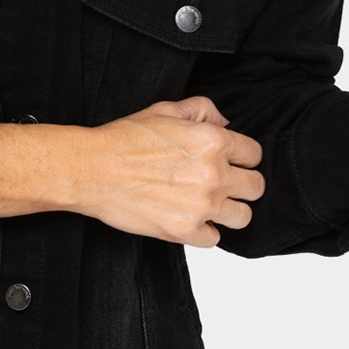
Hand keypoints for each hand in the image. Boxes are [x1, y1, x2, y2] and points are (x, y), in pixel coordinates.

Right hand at [76, 96, 264, 247]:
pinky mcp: (184, 231)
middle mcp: (214, 174)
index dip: (242, 158)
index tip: (231, 163)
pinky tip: (190, 219)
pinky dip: (204, 232)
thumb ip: (203, 110)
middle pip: (256, 187)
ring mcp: (201, 205)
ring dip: (229, 211)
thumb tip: (226, 122)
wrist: (92, 169)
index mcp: (214, 141)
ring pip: (243, 217)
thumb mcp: (166, 109)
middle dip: (242, 185)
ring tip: (210, 205)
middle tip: (223, 185)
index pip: (255, 155)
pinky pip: (214, 239)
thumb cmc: (124, 140)